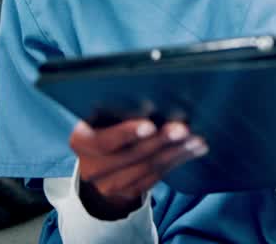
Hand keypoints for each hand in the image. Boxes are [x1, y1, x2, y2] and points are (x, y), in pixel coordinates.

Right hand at [70, 118, 207, 219]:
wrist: (101, 162)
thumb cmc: (107, 125)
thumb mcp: (103, 115)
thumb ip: (120, 106)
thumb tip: (155, 83)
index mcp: (81, 141)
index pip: (102, 141)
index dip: (126, 134)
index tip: (150, 126)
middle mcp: (90, 167)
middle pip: (130, 156)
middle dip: (160, 141)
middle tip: (182, 129)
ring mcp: (109, 184)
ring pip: (147, 168)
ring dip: (175, 152)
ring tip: (195, 139)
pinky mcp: (128, 193)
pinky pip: (156, 177)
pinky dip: (177, 161)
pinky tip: (194, 149)